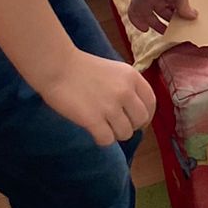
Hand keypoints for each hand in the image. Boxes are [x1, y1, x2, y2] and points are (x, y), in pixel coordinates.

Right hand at [41, 52, 155, 146]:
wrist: (57, 66)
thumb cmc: (82, 67)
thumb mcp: (114, 71)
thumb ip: (127, 86)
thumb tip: (134, 109)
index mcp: (132, 77)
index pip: (151, 103)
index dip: (146, 115)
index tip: (137, 120)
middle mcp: (125, 92)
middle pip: (141, 120)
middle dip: (131, 126)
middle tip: (117, 125)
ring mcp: (110, 106)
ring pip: (125, 133)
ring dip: (115, 133)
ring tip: (103, 126)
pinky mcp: (93, 120)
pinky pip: (108, 140)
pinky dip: (102, 139)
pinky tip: (94, 132)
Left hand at [126, 0, 194, 35]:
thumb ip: (185, 7)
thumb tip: (194, 16)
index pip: (175, 4)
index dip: (179, 13)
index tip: (185, 21)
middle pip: (163, 11)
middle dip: (169, 21)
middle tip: (176, 30)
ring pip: (150, 16)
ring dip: (156, 25)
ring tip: (164, 33)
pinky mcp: (137, 3)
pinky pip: (135, 15)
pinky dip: (138, 23)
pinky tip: (145, 29)